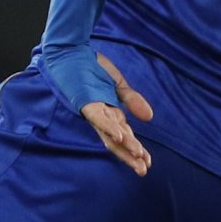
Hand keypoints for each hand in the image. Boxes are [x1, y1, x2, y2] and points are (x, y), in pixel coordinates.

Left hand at [47, 45, 155, 174]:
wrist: (71, 50)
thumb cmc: (90, 67)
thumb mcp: (118, 84)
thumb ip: (132, 100)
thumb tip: (149, 117)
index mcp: (109, 112)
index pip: (125, 136)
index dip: (136, 150)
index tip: (147, 163)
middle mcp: (101, 115)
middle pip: (116, 141)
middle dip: (130, 156)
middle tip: (143, 171)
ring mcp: (93, 109)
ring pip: (110, 132)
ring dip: (124, 145)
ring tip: (137, 157)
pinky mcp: (85, 102)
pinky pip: (99, 117)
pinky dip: (110, 127)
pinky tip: (120, 137)